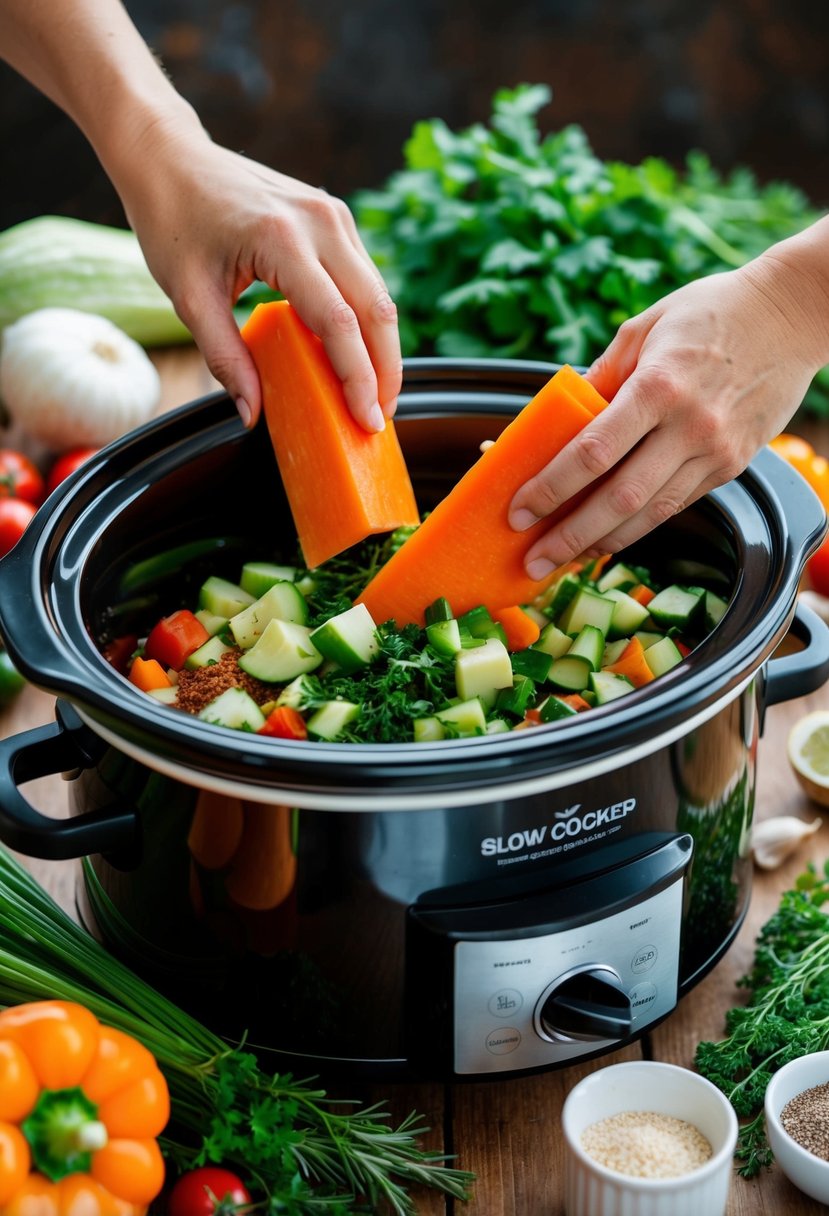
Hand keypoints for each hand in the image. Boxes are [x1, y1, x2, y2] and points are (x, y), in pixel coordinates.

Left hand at [118, 123, 400, 431]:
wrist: (170, 157)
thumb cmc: (172, 222)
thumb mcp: (189, 298)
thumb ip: (224, 358)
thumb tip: (251, 415)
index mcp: (282, 239)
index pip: (338, 321)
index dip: (357, 377)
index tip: (364, 420)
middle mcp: (320, 222)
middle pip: (376, 310)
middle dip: (385, 372)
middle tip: (377, 420)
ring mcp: (334, 215)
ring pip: (380, 294)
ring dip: (383, 350)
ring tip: (374, 396)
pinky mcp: (336, 217)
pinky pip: (365, 278)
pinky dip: (368, 322)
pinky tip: (359, 357)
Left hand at [509, 242, 828, 577]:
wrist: (791, 315)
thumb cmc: (710, 312)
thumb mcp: (643, 329)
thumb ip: (600, 377)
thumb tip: (559, 418)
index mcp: (659, 385)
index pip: (593, 451)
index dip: (551, 488)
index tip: (519, 509)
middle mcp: (689, 425)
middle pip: (619, 499)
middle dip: (570, 536)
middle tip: (534, 559)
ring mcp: (714, 451)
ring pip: (650, 515)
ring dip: (601, 543)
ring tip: (563, 559)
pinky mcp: (731, 466)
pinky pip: (675, 506)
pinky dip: (637, 528)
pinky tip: (606, 538)